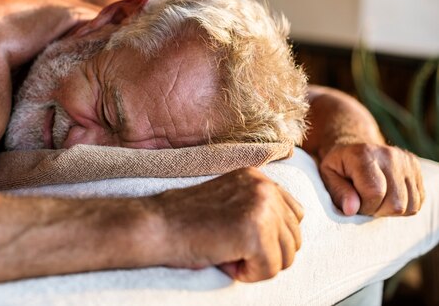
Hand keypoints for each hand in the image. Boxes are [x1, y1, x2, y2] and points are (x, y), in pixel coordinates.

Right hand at [153, 168, 302, 281]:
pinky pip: (271, 269)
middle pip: (294, 238)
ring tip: (227, 253)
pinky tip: (225, 261)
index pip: (295, 215)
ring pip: (286, 257)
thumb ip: (258, 209)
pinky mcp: (254, 231)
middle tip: (230, 249)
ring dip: (258, 265)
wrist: (157, 226)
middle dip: (266, 254)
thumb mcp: (229, 203)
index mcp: (258, 177)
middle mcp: (264, 186)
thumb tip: (289, 239)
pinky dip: (249, 274)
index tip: (240, 239)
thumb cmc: (186, 221)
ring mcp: (261, 206)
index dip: (271, 238)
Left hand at [318, 143, 424, 215]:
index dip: (364, 207)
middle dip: (378, 210)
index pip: (375, 193)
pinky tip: (388, 197)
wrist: (355, 146)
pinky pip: (418, 201)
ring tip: (376, 199)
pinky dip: (403, 206)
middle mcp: (390, 155)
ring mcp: (406, 161)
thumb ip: (338, 192)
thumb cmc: (340, 164)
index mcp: (364, 154)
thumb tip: (351, 210)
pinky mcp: (416, 167)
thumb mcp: (328, 175)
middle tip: (364, 201)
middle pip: (396, 203)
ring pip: (410, 205)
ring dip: (391, 210)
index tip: (354, 203)